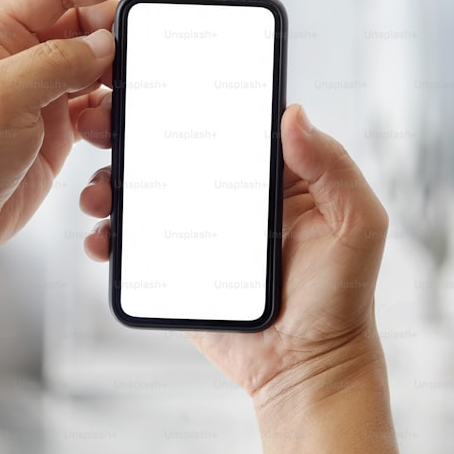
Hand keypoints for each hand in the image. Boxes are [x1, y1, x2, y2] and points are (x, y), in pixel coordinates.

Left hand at [0, 0, 159, 298]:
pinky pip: (96, 108)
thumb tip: (104, 45)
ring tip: (113, 107)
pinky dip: (108, 118)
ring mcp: (38, 94)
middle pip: (84, 25)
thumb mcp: (2, 97)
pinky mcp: (54, 129)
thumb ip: (57, 61)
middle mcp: (18, 58)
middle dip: (116, 37)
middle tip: (145, 50)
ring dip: (114, 85)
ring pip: (96, 69)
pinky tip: (101, 135)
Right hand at [80, 103, 389, 405]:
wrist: (306, 368)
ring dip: (111, 182)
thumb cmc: (341, 297)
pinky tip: (102, 236)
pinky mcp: (176, 267)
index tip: (148, 85)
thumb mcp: (356, 224)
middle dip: (130, 132)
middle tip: (101, 125)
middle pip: (172, 150)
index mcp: (272, 174)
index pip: (224, 123)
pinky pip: (135, 243)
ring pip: (145, 192)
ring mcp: (199, 229)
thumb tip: (294, 114)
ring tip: (98, 193)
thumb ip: (333, 167)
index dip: (185, 99)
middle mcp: (231, 194)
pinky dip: (109, 234)